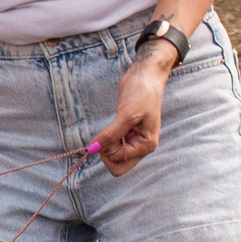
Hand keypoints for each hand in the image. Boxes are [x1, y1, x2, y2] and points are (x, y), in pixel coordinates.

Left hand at [90, 49, 171, 175]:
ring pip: (114, 156)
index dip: (107, 152)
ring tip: (113, 125)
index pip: (120, 163)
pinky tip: (114, 124)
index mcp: (147, 145)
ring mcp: (134, 140)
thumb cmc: (142, 92)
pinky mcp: (126, 132)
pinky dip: (108, 138)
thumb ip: (111, 134)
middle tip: (106, 134)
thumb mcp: (127, 114)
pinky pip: (113, 145)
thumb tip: (93, 148)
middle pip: (117, 165)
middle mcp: (141, 146)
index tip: (105, 135)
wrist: (145, 76)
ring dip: (107, 145)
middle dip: (107, 153)